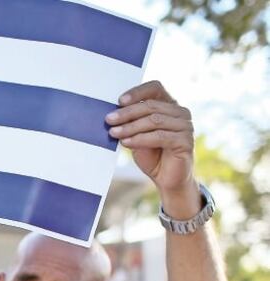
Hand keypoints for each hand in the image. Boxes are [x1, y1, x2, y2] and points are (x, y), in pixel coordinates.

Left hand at [105, 81, 197, 207]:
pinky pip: (160, 136)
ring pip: (154, 120)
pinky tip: (126, 142)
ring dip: (130, 127)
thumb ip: (130, 123)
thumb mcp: (137, 135)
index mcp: (169, 105)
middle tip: (108, 120)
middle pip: (151, 106)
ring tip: (113, 133)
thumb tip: (111, 114)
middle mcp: (180, 112)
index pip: (155, 88)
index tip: (119, 101)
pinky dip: (140, 139)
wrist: (166, 178)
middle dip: (127, 113)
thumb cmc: (151, 155)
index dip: (137, 92)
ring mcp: (185, 126)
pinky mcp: (185, 141)